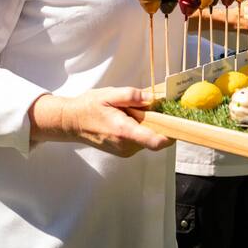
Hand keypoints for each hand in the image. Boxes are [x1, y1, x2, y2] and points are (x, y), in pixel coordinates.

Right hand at [30, 88, 171, 156]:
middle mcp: (127, 146)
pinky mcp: (124, 152)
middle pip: (155, 137)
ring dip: (146, 125)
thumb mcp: (110, 95)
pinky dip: (139, 130)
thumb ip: (132, 95)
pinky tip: (125, 120)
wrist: (71, 122)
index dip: (171, 133)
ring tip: (128, 113)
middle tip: (143, 107)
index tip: (176, 121)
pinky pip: (141, 140)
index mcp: (125, 131)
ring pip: (148, 138)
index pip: (156, 141)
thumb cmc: (89, 107)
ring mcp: (125, 151)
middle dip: (155, 122)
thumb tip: (153, 99)